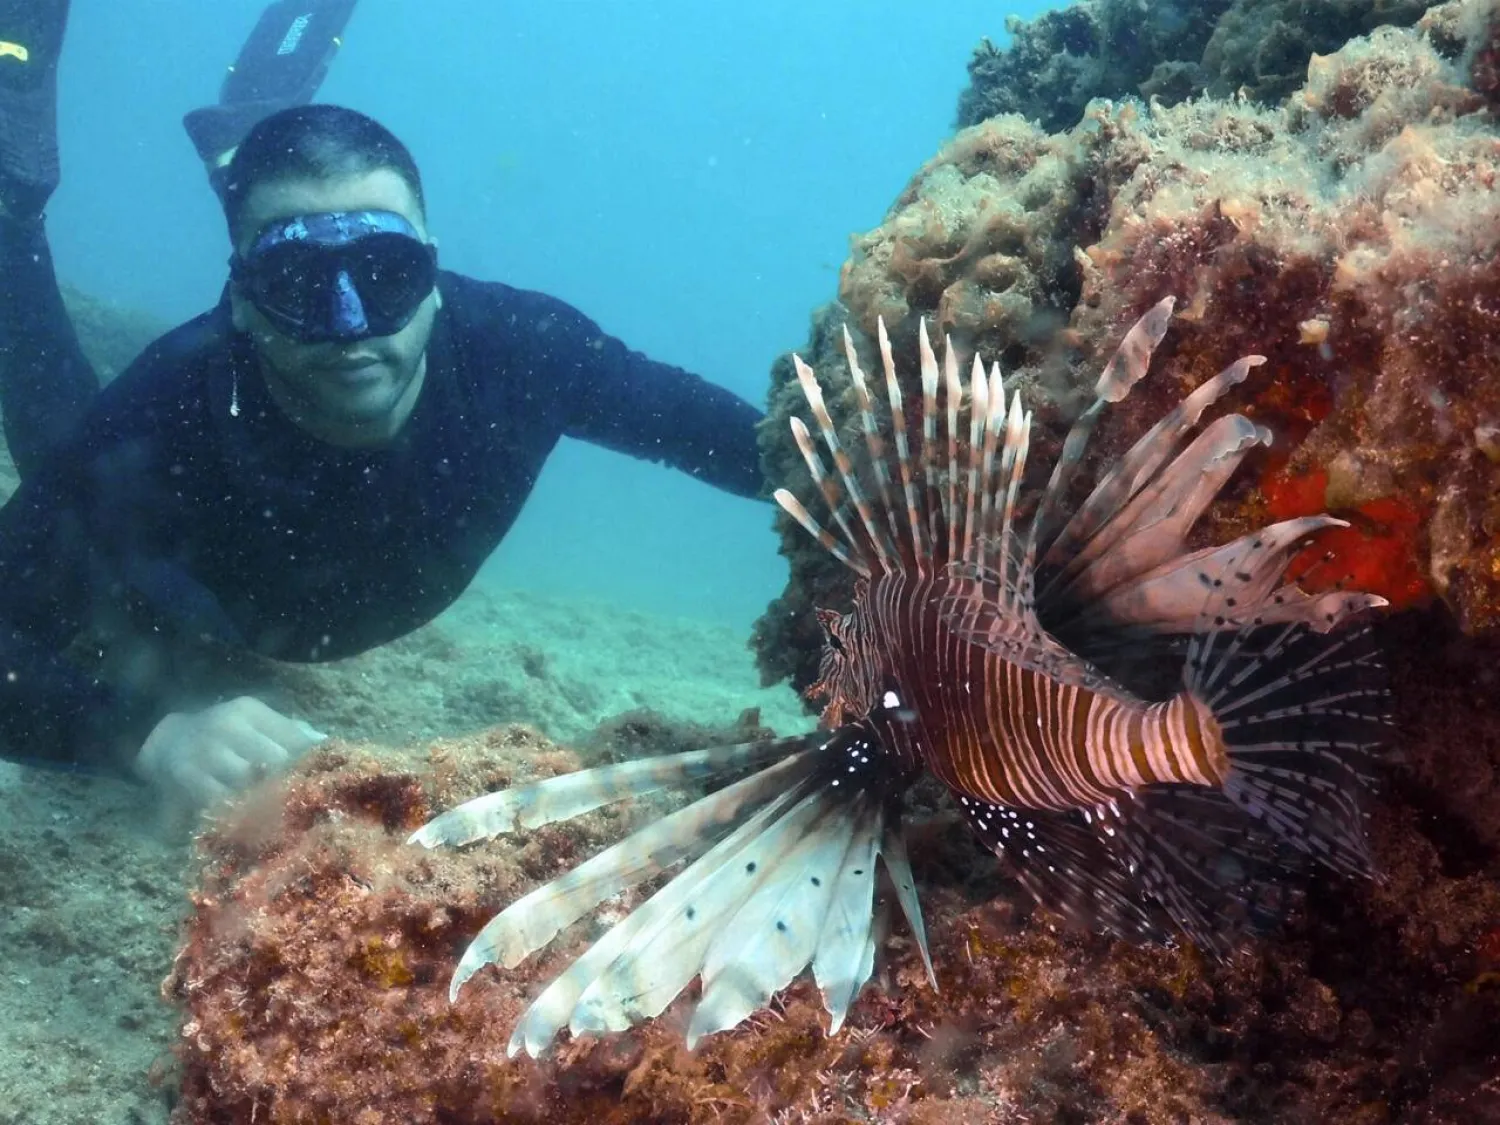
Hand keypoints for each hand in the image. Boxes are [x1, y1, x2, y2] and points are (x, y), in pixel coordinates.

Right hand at [133, 696, 327, 807]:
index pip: (294, 737)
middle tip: (314, 808)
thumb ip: (288, 734)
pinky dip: (240, 813)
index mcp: (250, 712)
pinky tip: (255, 826)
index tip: (331, 783)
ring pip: (249, 781)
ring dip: (270, 803)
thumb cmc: (220, 738)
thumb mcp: (251, 725)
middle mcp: (227, 725)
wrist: (162, 741)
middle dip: (294, 785)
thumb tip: (329, 746)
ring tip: (290, 822)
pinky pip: (221, 799)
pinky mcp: (186, 776)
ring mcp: (205, 750)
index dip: (314, 763)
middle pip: (275, 760)